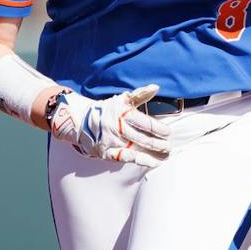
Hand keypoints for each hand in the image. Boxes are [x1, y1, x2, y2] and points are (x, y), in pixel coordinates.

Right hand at [48, 85, 171, 167]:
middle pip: (142, 138)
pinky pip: (126, 158)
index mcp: (122, 113)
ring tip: (165, 156)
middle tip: (169, 147)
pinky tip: (153, 162)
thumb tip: (156, 87)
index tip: (168, 133)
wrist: (81, 120)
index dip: (158, 129)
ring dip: (153, 154)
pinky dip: (141, 161)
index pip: (144, 122)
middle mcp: (116, 127)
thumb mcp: (122, 100)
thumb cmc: (107, 110)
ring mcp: (111, 141)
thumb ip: (140, 95)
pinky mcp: (106, 152)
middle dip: (158, 144)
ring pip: (136, 149)